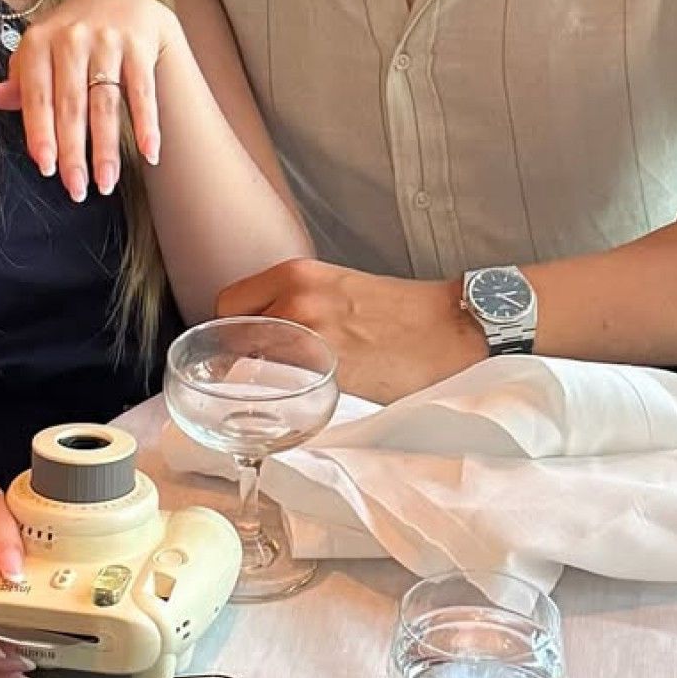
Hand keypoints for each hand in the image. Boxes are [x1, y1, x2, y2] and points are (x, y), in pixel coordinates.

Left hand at [0, 0, 175, 202]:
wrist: (121, 1)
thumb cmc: (72, 37)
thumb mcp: (40, 51)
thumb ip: (18, 82)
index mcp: (39, 41)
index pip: (37, 97)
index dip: (41, 134)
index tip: (46, 168)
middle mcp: (71, 38)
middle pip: (71, 106)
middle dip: (74, 152)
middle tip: (76, 190)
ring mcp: (107, 40)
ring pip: (105, 103)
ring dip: (107, 148)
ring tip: (106, 183)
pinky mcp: (139, 45)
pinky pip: (142, 91)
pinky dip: (147, 124)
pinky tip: (149, 153)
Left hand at [215, 261, 482, 404]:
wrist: (448, 329)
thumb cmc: (398, 310)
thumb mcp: (338, 286)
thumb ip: (295, 301)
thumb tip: (262, 330)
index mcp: (295, 275)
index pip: (228, 304)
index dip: (233, 327)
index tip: (244, 342)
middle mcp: (294, 305)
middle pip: (232, 341)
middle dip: (241, 358)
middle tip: (262, 371)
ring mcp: (308, 344)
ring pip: (251, 372)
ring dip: (260, 382)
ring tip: (284, 388)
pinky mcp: (327, 380)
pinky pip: (281, 396)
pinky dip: (284, 401)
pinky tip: (303, 402)